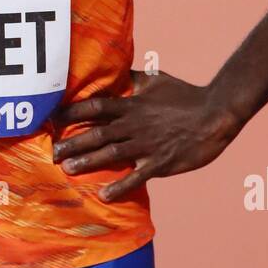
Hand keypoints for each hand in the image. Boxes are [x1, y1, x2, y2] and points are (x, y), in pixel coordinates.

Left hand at [51, 69, 242, 202]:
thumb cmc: (186, 95)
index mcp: (132, 105)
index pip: (96, 107)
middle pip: (97, 133)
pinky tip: (104, 196)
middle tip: (52, 153)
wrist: (215, 114)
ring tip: (67, 169)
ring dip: (88, 162)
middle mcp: (135, 124)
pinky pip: (137, 176)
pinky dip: (120, 186)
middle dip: (73, 142)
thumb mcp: (156, 80)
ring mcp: (147, 144)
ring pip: (111, 154)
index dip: (73, 112)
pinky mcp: (161, 162)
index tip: (53, 119)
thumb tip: (115, 71)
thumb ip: (133, 79)